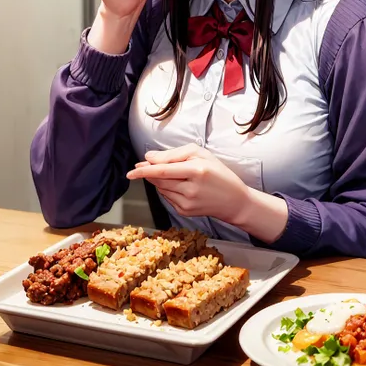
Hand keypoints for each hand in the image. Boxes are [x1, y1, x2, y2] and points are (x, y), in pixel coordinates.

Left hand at [126, 144, 250, 224]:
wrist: (234, 200)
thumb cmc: (219, 173)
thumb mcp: (201, 154)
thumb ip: (174, 154)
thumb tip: (150, 158)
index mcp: (196, 171)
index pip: (163, 170)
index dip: (145, 170)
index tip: (131, 170)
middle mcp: (191, 189)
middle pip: (159, 180)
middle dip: (149, 173)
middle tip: (143, 166)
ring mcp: (187, 203)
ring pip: (161, 189)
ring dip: (158, 180)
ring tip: (173, 174)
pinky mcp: (185, 212)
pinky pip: (167, 198)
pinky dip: (167, 190)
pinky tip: (179, 186)